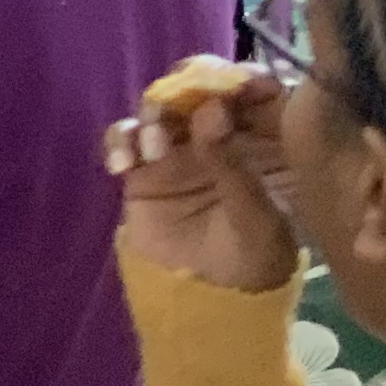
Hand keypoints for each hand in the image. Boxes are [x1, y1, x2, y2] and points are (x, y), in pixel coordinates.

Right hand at [110, 72, 302, 294]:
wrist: (213, 307)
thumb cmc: (254, 262)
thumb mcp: (259, 218)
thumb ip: (235, 165)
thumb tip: (210, 110)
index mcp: (265, 140)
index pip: (258, 91)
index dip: (248, 78)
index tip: (241, 85)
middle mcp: (221, 133)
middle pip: (203, 85)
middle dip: (193, 82)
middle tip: (188, 96)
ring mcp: (179, 148)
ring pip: (161, 105)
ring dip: (155, 116)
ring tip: (157, 149)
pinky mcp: (143, 168)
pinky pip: (125, 138)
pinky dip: (120, 142)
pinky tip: (121, 165)